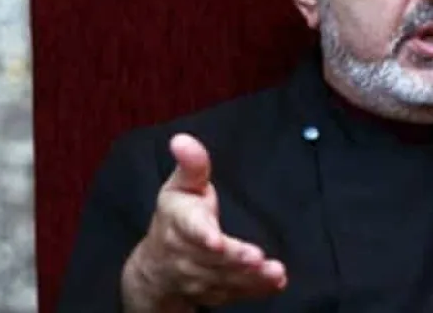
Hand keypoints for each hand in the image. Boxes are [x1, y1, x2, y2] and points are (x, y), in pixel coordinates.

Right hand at [121, 133, 286, 311]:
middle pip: (214, 259)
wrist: (156, 268)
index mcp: (180, 224)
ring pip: (227, 280)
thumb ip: (191, 164)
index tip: (216, 241)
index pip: (192, 231)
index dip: (204, 236)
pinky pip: (237, 293)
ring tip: (275, 273)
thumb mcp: (180, 186)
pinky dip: (257, 290)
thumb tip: (182, 139)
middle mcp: (188, 255)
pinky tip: (275, 283)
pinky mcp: (216, 292)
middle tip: (257, 258)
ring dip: (251, 278)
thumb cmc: (176, 216)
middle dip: (236, 259)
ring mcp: (201, 278)